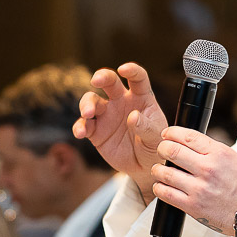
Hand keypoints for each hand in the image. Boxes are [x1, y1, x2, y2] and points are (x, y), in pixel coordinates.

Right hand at [72, 63, 168, 200]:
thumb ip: (146, 126)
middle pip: (109, 82)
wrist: (144, 167)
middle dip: (101, 76)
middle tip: (95, 80)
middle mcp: (122, 101)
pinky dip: (80, 127)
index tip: (124, 69)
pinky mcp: (96, 131)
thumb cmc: (155, 146)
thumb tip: (133, 116)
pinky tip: (80, 132)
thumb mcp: (157, 137)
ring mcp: (107, 114)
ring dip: (87, 104)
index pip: (137, 78)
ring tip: (88, 114)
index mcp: (141, 97)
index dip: (131, 70)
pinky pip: (84, 125)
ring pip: (92, 100)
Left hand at [151, 126, 236, 235]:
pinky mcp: (193, 206)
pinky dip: (159, 187)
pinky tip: (162, 186)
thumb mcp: (236, 159)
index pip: (187, 136)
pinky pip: (166, 194)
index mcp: (219, 153)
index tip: (167, 134)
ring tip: (159, 169)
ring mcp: (199, 188)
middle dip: (162, 148)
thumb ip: (213, 151)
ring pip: (165, 172)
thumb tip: (192, 145)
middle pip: (172, 150)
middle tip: (162, 150)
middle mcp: (207, 168)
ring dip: (158, 169)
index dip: (171, 132)